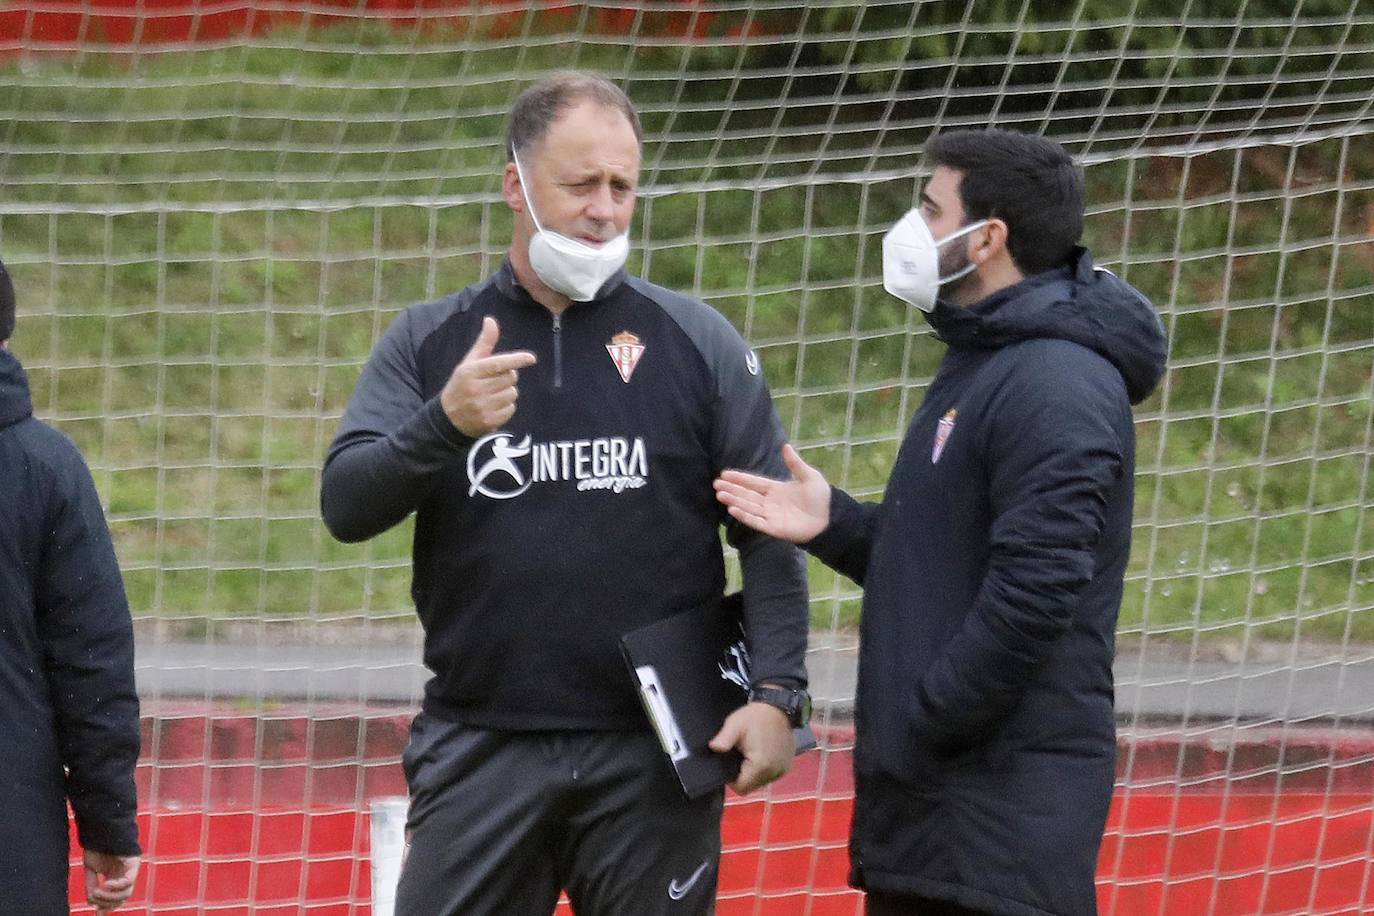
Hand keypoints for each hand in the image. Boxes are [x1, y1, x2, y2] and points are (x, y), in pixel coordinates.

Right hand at [83, 849, 139, 913]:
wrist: (101, 828)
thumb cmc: (96, 846)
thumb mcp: (90, 869)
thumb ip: (92, 885)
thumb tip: (92, 901)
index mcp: (116, 877)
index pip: (117, 898)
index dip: (108, 907)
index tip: (96, 913)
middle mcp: (125, 874)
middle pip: (122, 898)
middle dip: (108, 904)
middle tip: (95, 904)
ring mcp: (130, 869)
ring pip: (126, 892)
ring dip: (110, 897)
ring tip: (96, 893)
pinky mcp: (133, 862)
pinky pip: (128, 879)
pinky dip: (117, 886)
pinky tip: (106, 884)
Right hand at [440, 316, 537, 436]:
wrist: (448, 419)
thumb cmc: (462, 385)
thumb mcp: (468, 363)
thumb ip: (484, 343)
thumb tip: (490, 320)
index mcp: (469, 372)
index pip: (498, 363)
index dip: (516, 360)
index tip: (531, 358)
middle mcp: (475, 389)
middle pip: (510, 378)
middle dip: (507, 377)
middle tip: (492, 381)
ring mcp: (482, 407)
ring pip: (512, 393)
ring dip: (507, 392)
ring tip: (491, 395)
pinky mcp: (489, 422)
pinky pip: (511, 408)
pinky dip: (506, 407)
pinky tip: (492, 407)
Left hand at [708, 701, 793, 794]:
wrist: (779, 707)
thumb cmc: (756, 716)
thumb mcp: (735, 724)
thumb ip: (724, 739)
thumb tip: (713, 748)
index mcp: (761, 765)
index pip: (741, 789)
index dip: (732, 780)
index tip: (731, 763)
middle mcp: (774, 772)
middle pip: (751, 787)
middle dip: (744, 775)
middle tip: (741, 754)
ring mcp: (782, 770)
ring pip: (761, 782)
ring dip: (755, 772)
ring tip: (752, 752)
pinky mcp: (787, 766)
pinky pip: (771, 775)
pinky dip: (765, 769)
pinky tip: (763, 753)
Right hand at [713, 444, 830, 542]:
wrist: (831, 519)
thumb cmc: (821, 498)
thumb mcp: (809, 476)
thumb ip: (795, 464)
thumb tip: (785, 446)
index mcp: (776, 489)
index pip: (754, 482)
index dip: (740, 478)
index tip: (724, 473)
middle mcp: (770, 502)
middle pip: (747, 495)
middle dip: (732, 489)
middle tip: (716, 484)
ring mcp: (771, 515)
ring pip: (748, 507)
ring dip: (734, 500)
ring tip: (719, 494)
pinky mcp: (773, 528)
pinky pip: (756, 521)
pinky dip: (744, 516)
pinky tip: (732, 508)